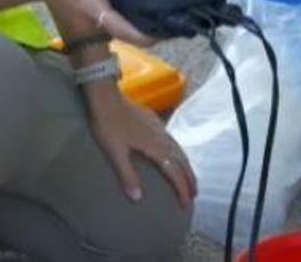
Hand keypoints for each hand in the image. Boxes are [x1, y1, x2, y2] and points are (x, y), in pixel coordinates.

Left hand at [85, 86, 196, 207]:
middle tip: (194, 195)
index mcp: (155, 147)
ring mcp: (160, 129)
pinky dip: (180, 154)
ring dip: (186, 166)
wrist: (107, 97)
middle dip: (189, 179)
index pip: (174, 172)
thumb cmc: (109, 125)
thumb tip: (137, 198)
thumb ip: (127, 175)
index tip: (186, 204)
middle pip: (182, 161)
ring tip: (190, 179)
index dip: (182, 188)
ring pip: (180, 150)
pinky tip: (175, 155)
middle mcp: (163, 138)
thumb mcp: (115, 152)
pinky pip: (174, 142)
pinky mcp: (155, 122)